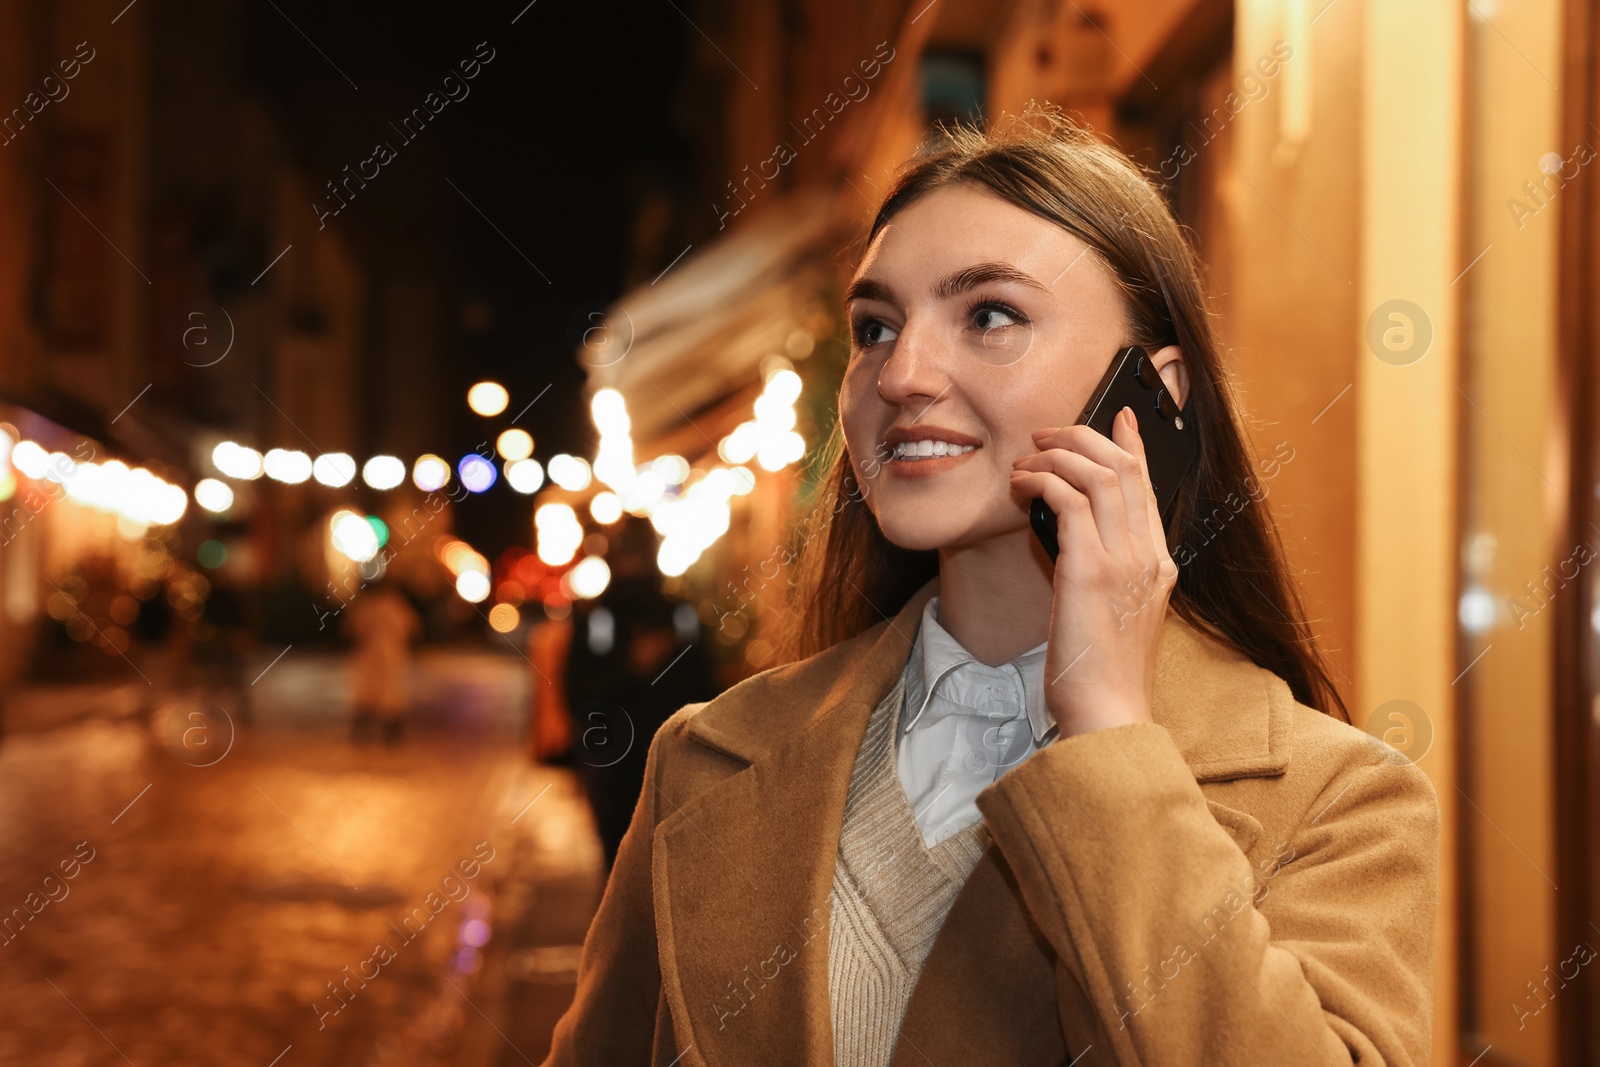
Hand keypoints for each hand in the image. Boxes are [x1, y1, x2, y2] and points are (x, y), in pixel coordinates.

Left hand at [1007, 408, 1177, 737]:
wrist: (1108, 714)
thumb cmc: (1099, 674)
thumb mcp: (1110, 615)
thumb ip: (1102, 572)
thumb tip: (1070, 540)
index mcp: (1158, 566)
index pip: (1149, 488)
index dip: (1133, 445)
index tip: (1119, 417)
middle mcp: (1148, 556)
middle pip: (1125, 468)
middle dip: (1084, 438)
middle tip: (1048, 433)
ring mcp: (1123, 561)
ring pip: (1099, 474)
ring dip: (1057, 456)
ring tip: (1027, 458)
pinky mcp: (1090, 570)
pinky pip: (1068, 500)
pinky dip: (1043, 482)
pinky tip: (1022, 486)